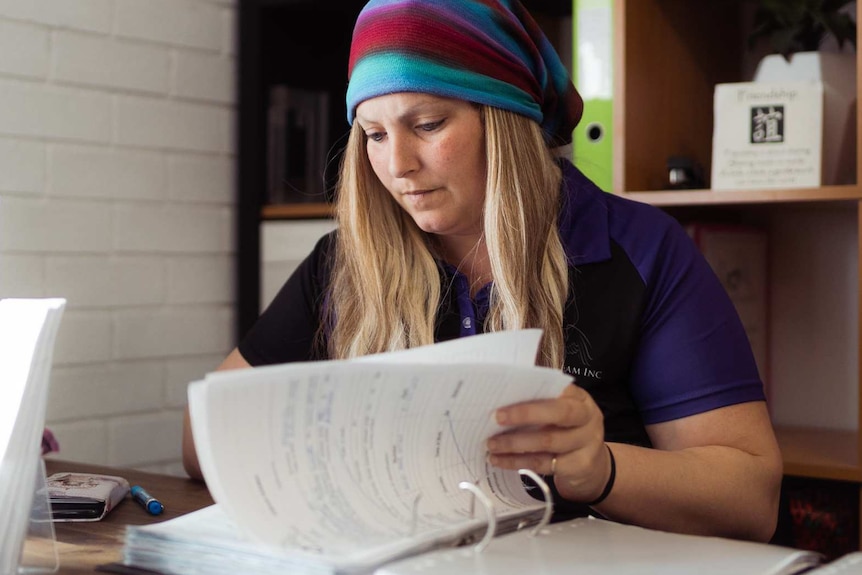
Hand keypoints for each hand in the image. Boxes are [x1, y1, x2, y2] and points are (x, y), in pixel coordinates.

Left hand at [486, 384, 611, 503]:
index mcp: (581, 399)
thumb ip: (540, 405)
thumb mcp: (561, 414)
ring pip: (547, 442)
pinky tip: (498, 460)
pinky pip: (543, 464)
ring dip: (514, 443)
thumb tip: (500, 400)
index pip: (558, 389)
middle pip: (560, 413)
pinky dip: (517, 462)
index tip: (505, 394)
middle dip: (525, 414)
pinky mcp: (579, 467)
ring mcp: (587, 444)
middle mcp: (588, 419)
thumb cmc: (568, 432)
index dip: (532, 391)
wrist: (596, 468)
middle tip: (496, 418)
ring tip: (491, 444)